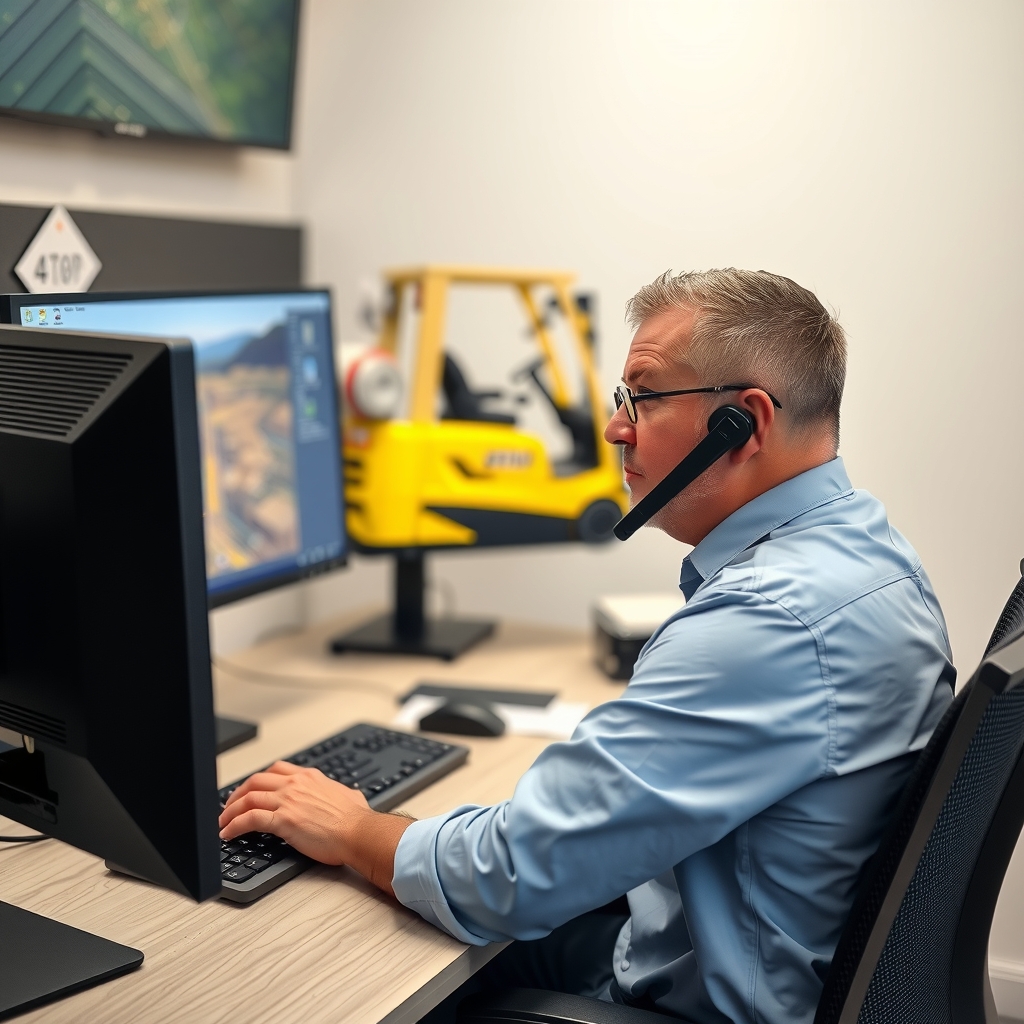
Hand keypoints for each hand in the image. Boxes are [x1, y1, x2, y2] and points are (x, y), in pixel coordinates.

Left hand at [218, 761, 414, 894]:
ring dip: (230, 811)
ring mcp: (288, 801)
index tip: (249, 789)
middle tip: (229, 806)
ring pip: (248, 799)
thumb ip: (339, 792)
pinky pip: (250, 820)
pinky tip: (228, 833)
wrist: (359, 832)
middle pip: (255, 781)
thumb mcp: (348, 794)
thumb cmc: (356, 819)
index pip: (275, 770)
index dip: (257, 780)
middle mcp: (295, 785)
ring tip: (222, 822)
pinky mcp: (283, 821)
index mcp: (309, 777)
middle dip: (237, 794)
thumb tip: (347, 796)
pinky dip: (234, 826)